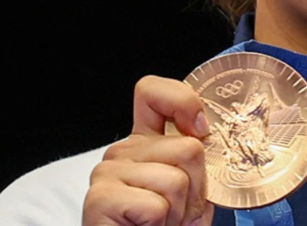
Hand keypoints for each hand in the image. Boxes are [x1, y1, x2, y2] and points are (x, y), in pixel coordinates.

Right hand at [83, 75, 213, 225]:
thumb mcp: (191, 195)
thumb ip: (197, 164)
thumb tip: (206, 138)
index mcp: (144, 145)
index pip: (153, 93)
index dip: (183, 100)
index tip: (201, 128)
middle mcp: (122, 152)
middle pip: (188, 147)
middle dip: (197, 189)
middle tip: (178, 214)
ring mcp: (107, 173)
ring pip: (176, 178)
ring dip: (180, 213)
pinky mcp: (100, 199)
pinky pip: (156, 205)